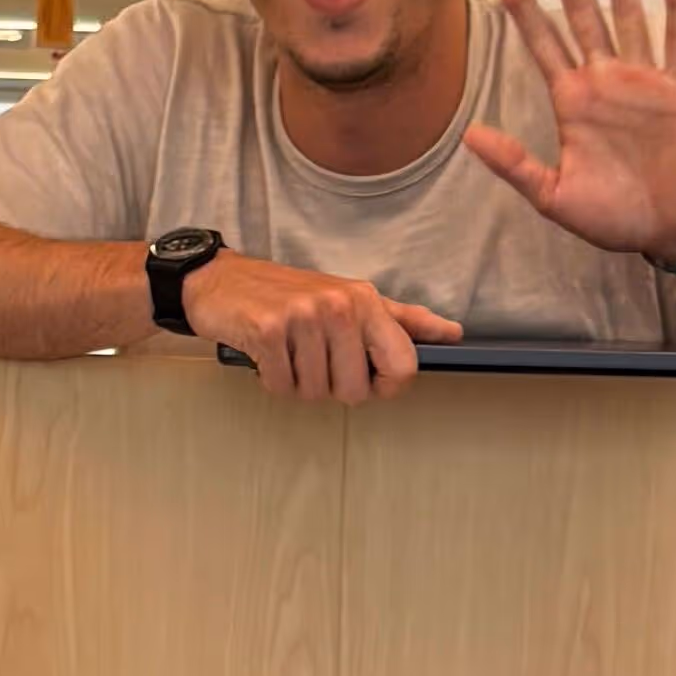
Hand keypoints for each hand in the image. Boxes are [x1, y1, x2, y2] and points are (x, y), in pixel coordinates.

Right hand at [189, 247, 462, 402]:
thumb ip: (402, 320)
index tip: (363, 377)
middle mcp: (340, 306)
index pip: (403, 368)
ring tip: (286, 350)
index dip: (383, 386)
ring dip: (297, 382)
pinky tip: (266, 353)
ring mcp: (303, 317)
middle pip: (355, 391)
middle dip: (330, 386)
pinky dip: (271, 379)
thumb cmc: (290, 295)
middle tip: (311, 357)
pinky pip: (281, 387)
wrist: (222, 282)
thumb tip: (453, 334)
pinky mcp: (268, 331)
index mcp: (367, 300)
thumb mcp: (351, 299)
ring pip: (315, 393)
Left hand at [470, 0, 675, 265]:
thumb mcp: (555, 197)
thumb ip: (515, 165)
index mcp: (573, 102)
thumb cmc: (617, 218)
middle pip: (580, 12)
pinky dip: (675, 5)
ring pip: (626, 12)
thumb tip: (469, 136)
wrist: (673, 230)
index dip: (523, 5)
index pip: (542, 41)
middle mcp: (605, 81)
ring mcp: (643, 80)